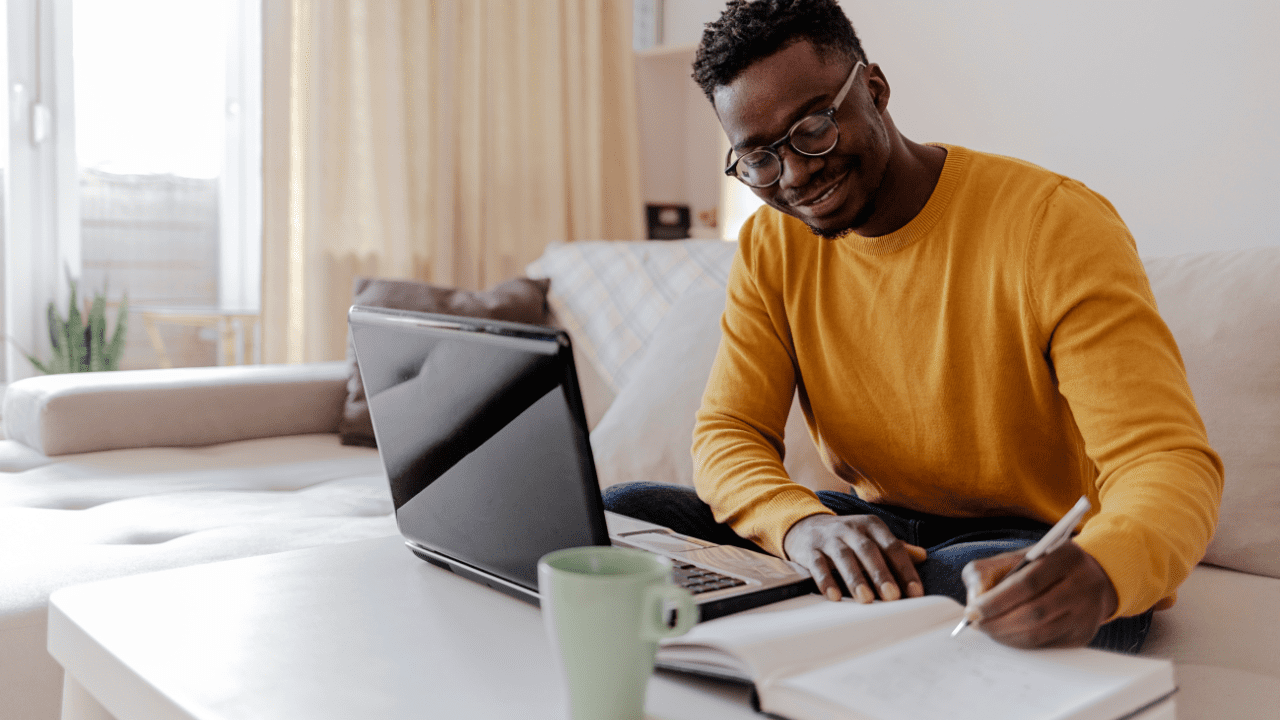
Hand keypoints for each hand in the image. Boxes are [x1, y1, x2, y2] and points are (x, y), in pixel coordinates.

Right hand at [783, 514, 927, 603]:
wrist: (805, 525)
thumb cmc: (846, 536)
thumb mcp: (871, 536)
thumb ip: (894, 547)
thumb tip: (922, 556)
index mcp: (871, 525)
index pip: (892, 546)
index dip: (905, 569)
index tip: (915, 592)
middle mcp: (851, 528)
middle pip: (868, 550)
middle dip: (881, 574)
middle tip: (892, 596)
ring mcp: (829, 538)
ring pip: (844, 556)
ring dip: (855, 578)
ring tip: (866, 599)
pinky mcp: (809, 549)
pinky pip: (818, 565)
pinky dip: (825, 580)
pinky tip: (834, 596)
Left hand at [960, 540, 1117, 647]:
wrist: (1090, 576)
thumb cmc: (1043, 566)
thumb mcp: (1017, 557)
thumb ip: (989, 572)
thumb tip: (974, 602)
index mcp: (1065, 557)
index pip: (1028, 583)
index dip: (996, 600)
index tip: (973, 610)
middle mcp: (1083, 584)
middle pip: (1035, 612)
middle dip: (998, 622)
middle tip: (976, 624)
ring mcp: (1087, 612)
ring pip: (1041, 633)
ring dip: (1007, 636)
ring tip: (988, 630)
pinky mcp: (1083, 634)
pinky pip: (1046, 644)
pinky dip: (1021, 643)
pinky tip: (1007, 635)